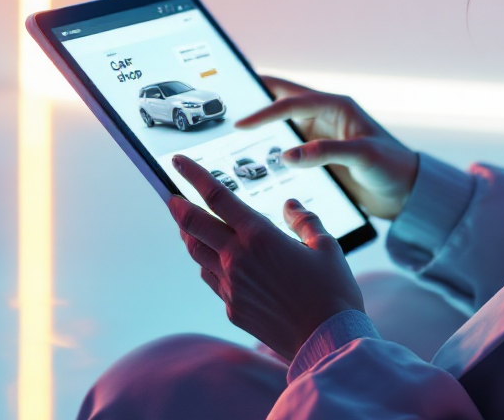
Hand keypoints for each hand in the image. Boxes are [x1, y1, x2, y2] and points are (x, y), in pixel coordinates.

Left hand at [168, 154, 364, 360]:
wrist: (328, 342)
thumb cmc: (333, 291)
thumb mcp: (325, 246)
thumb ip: (304, 220)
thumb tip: (290, 205)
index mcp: (259, 235)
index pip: (216, 196)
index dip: (193, 175)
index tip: (177, 161)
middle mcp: (238, 258)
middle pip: (193, 224)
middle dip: (177, 205)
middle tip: (170, 195)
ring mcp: (231, 286)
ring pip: (197, 253)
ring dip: (189, 234)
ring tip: (188, 224)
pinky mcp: (232, 308)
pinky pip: (211, 279)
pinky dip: (207, 263)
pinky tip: (214, 260)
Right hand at [235, 76, 417, 219]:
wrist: (409, 193)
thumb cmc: (393, 168)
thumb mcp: (362, 157)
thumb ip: (326, 152)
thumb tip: (287, 154)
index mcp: (337, 106)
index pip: (292, 103)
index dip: (265, 112)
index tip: (241, 123)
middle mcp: (328, 115)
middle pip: (285, 98)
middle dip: (258, 95)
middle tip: (229, 94)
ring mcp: (323, 132)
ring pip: (286, 119)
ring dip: (264, 120)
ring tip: (235, 122)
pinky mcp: (322, 151)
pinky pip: (291, 141)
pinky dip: (273, 142)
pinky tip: (258, 153)